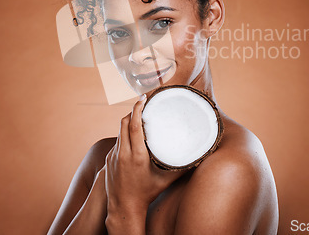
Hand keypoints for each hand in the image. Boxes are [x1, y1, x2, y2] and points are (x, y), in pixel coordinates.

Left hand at [104, 98, 185, 216]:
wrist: (123, 209)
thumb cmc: (147, 194)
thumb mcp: (166, 181)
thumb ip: (183, 168)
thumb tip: (199, 158)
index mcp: (137, 155)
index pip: (134, 125)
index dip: (137, 109)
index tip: (142, 98)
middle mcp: (123, 153)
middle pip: (124, 123)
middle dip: (133, 111)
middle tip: (143, 103)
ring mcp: (114, 156)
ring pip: (119, 131)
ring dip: (128, 122)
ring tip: (139, 117)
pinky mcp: (109, 159)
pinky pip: (117, 141)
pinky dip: (124, 135)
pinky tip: (132, 137)